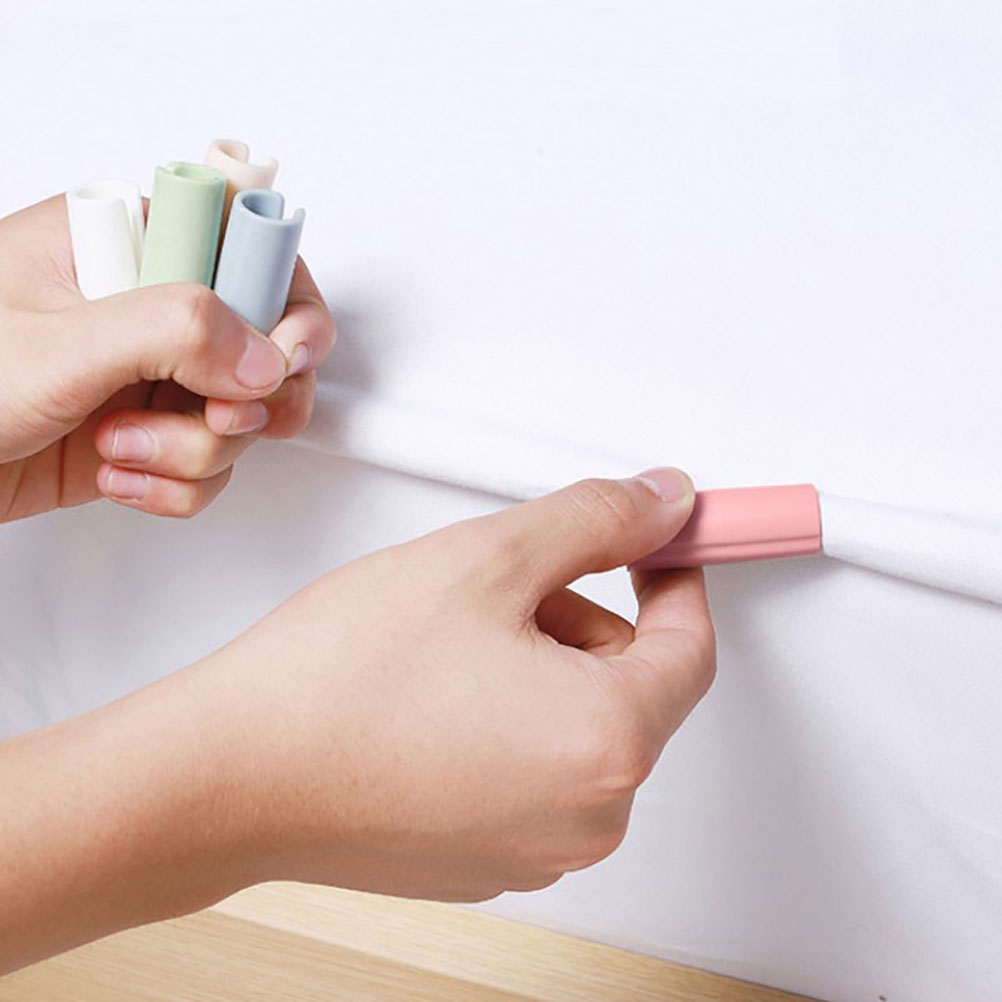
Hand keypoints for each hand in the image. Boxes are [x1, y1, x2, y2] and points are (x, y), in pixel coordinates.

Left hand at [0, 194, 335, 521]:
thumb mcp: (57, 345)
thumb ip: (171, 332)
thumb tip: (265, 355)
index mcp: (124, 245)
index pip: (247, 242)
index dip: (285, 299)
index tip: (286, 350)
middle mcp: (149, 308)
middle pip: (268, 339)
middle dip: (255, 393)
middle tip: (218, 412)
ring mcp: (154, 376)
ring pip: (244, 414)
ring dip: (196, 450)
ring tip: (122, 447)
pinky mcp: (151, 435)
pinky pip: (213, 465)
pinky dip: (176, 485)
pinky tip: (119, 477)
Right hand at [0, 468, 714, 970]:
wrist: (230, 773)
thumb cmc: (341, 678)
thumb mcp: (488, 556)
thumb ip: (598, 519)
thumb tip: (664, 503)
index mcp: (608, 744)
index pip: (689, 645)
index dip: (672, 577)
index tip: (652, 543)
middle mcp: (587, 818)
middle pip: (628, 685)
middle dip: (578, 619)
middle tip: (497, 589)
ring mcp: (535, 851)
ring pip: (576, 725)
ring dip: (537, 668)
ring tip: (445, 647)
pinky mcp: (485, 860)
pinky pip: (531, 770)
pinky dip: (505, 721)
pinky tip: (430, 699)